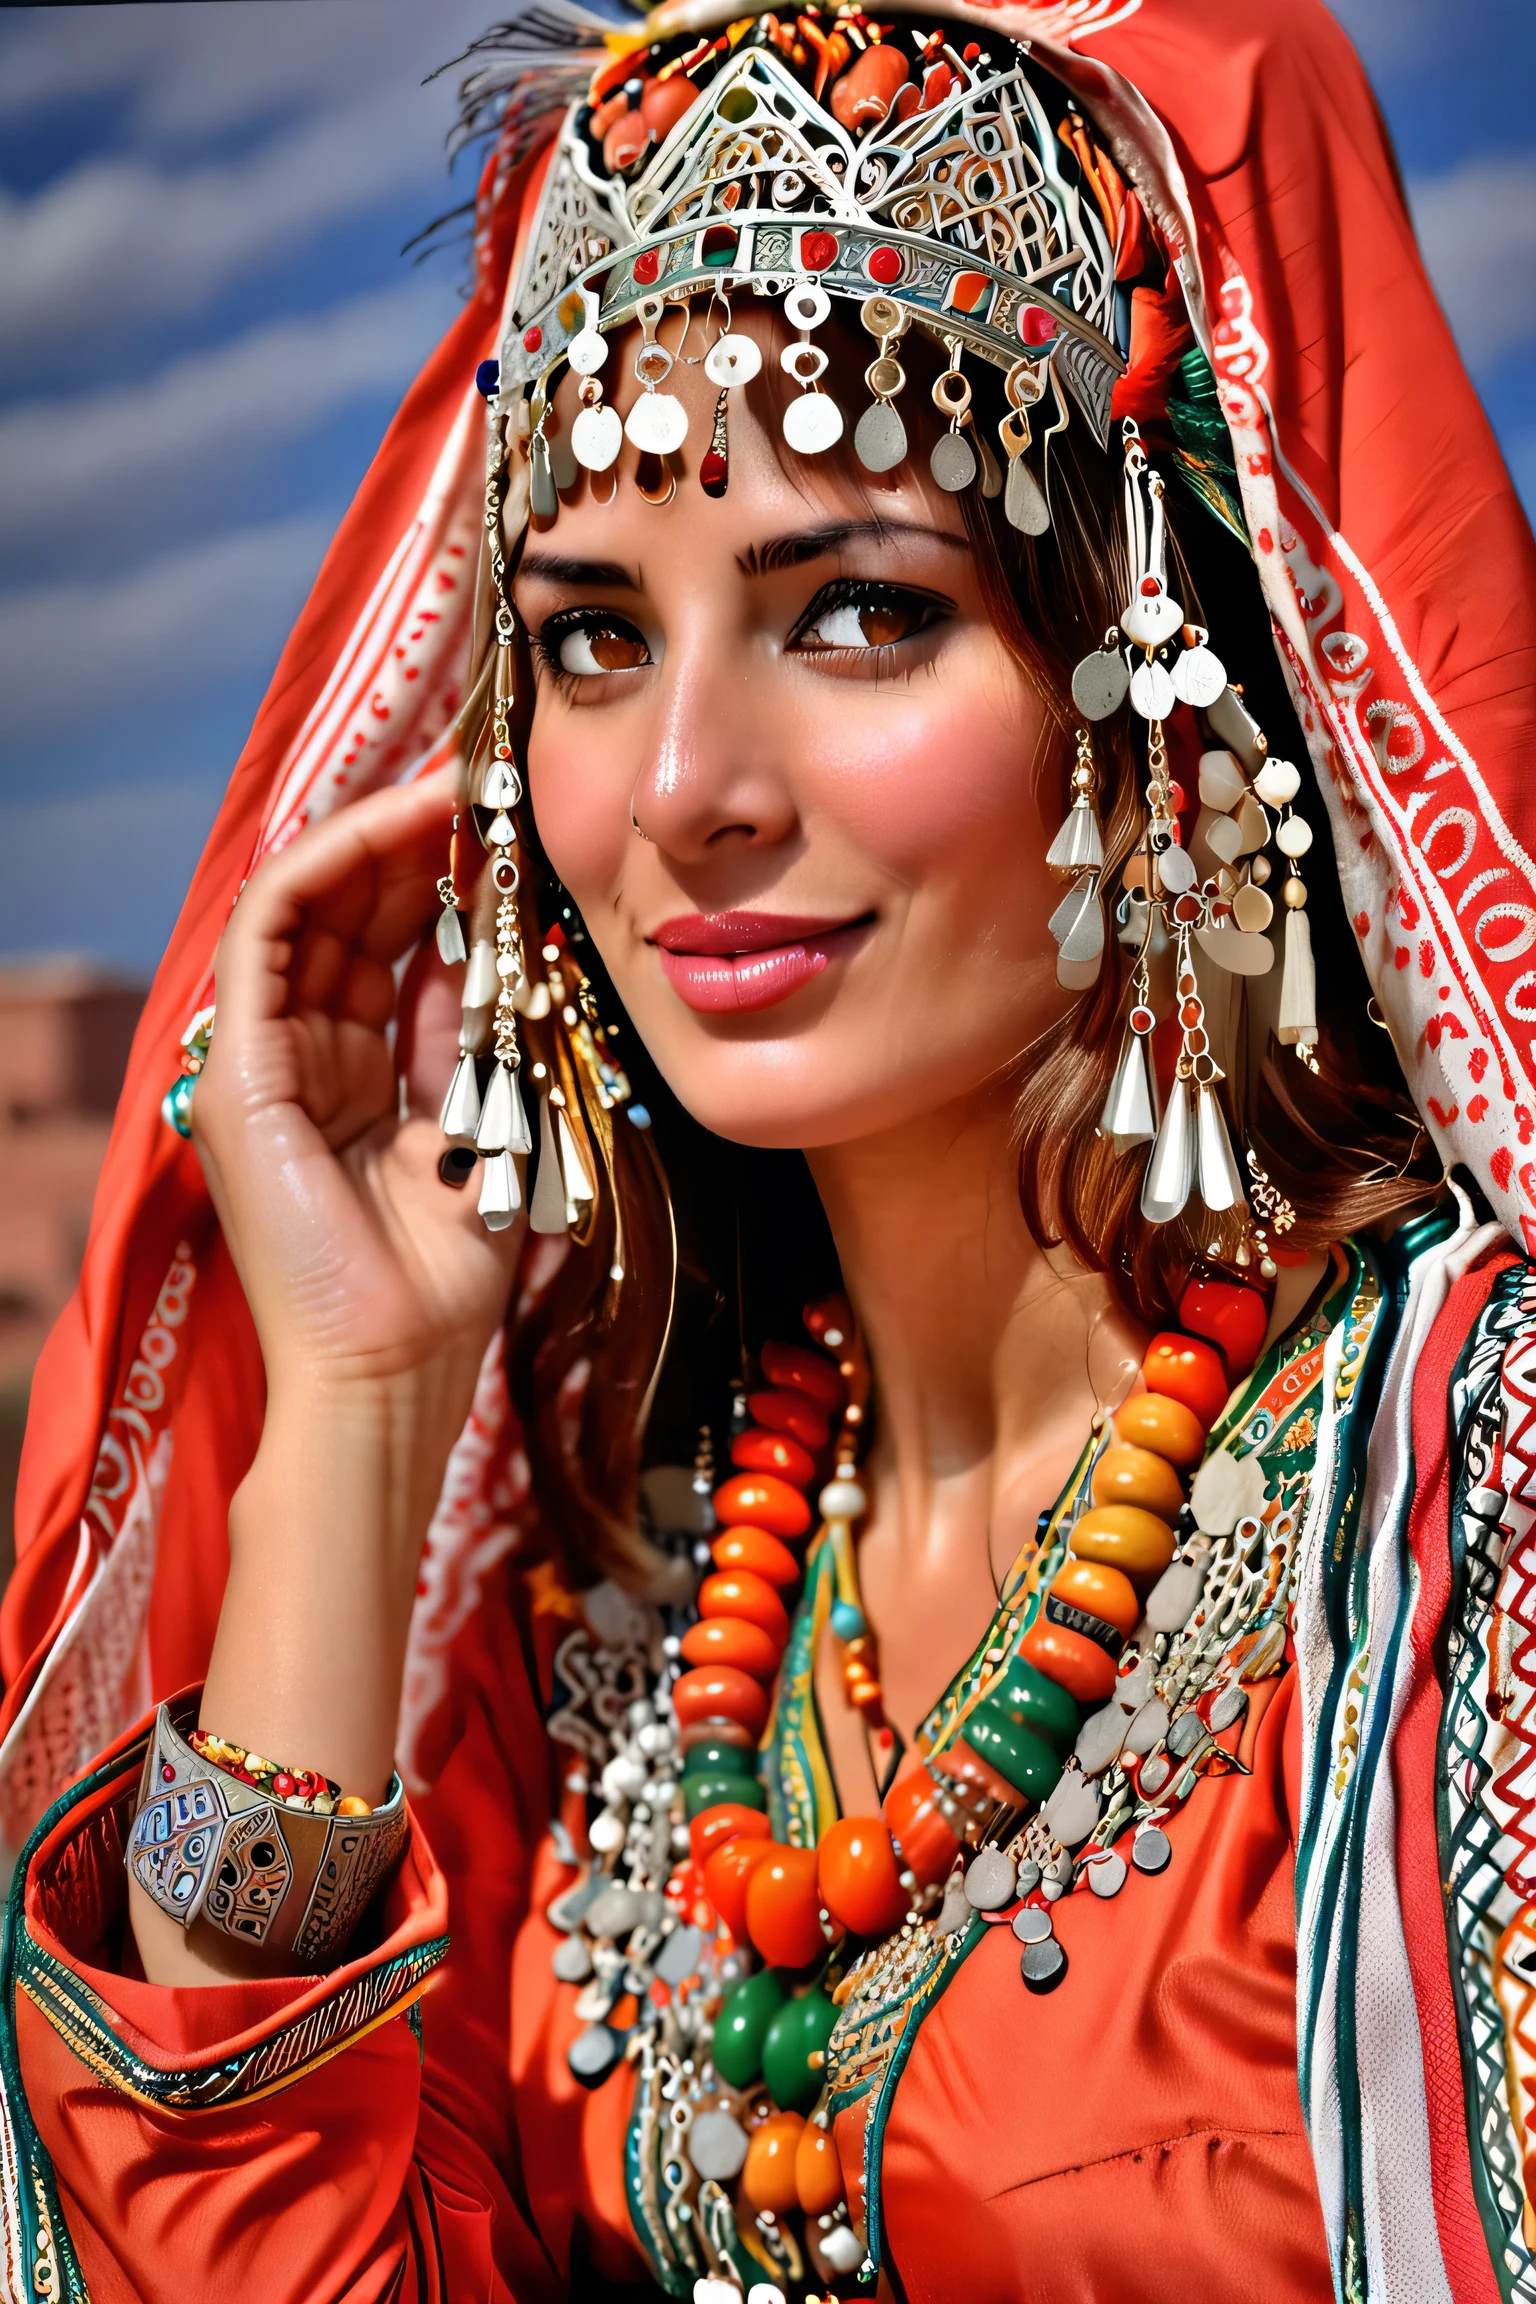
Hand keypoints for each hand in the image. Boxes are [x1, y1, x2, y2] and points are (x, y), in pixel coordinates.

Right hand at [193, 768, 519, 1403]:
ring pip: (310, 910)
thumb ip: (473, 1040)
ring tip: (455, 790)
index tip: (510, 827)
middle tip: (489, 784)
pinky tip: (397, 828)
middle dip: (417, 843)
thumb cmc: (445, 1280)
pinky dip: (327, 867)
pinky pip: (269, 933)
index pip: (392, 951)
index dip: (443, 880)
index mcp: (357, 1082)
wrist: (391, 1371)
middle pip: (353, 919)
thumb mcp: (480, 1129)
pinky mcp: (235, 1071)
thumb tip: (499, 944)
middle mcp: (302, 1062)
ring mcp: (260, 1064)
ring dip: (380, 839)